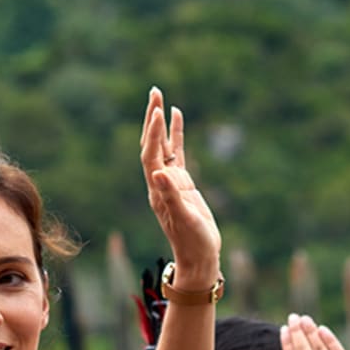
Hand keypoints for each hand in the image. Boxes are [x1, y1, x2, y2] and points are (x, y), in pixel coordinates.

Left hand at [140, 87, 219, 283]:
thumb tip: (158, 173)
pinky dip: (176, 134)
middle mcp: (159, 183)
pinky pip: (177, 153)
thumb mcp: (184, 219)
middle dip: (151, 119)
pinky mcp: (182, 183)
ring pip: (163, 146)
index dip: (152, 134)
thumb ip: (171, 196)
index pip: (150, 155)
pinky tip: (177, 116)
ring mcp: (170, 182)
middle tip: (153, 92)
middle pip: (151, 145)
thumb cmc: (193, 242)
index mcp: (157, 190)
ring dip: (161, 123)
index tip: (157, 111)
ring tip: (160, 98)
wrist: (199, 257)